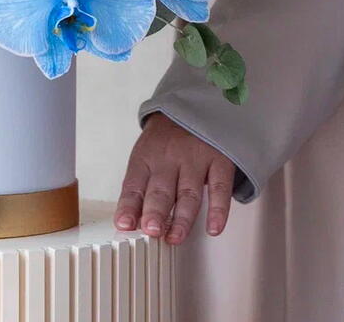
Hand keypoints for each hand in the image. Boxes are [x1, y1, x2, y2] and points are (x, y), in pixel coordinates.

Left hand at [114, 113, 235, 244]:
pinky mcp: (220, 161)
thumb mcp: (145, 156)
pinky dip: (219, 210)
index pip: (133, 184)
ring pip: (189, 193)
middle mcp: (169, 158)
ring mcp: (195, 159)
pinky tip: (214, 228)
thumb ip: (139, 189)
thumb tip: (128, 223)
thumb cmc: (165, 140)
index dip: (128, 205)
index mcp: (146, 157)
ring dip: (183, 218)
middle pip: (161, 189)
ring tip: (175, 238)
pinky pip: (220, 188)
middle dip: (155, 211)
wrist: (195, 105)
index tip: (123, 225)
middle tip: (150, 230)